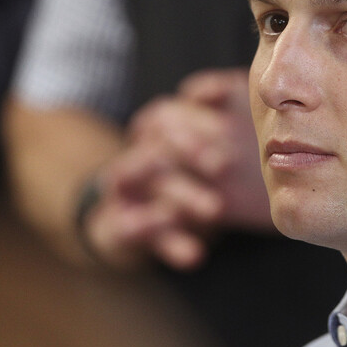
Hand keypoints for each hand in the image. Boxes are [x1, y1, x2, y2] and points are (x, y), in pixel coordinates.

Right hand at [82, 68, 271, 269]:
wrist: (120, 215)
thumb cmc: (181, 169)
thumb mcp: (193, 138)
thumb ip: (208, 109)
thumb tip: (223, 90)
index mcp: (153, 132)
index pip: (164, 115)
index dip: (190, 118)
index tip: (226, 125)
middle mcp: (137, 156)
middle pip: (159, 148)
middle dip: (188, 153)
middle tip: (222, 164)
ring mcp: (128, 193)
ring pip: (153, 191)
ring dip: (183, 198)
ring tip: (215, 209)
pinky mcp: (121, 228)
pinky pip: (142, 236)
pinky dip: (170, 245)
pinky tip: (195, 256)